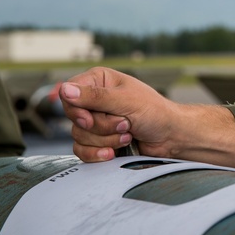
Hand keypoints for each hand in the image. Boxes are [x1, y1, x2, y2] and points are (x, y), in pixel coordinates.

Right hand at [60, 67, 176, 161]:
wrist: (170, 137)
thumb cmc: (155, 112)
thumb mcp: (126, 101)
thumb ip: (95, 96)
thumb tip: (64, 89)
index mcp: (99, 80)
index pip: (69, 94)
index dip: (77, 110)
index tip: (91, 118)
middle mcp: (94, 99)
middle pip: (75, 118)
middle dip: (102, 126)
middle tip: (125, 124)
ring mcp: (95, 120)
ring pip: (79, 135)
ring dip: (107, 139)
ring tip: (128, 134)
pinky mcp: (97, 139)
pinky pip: (81, 150)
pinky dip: (98, 153)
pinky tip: (113, 153)